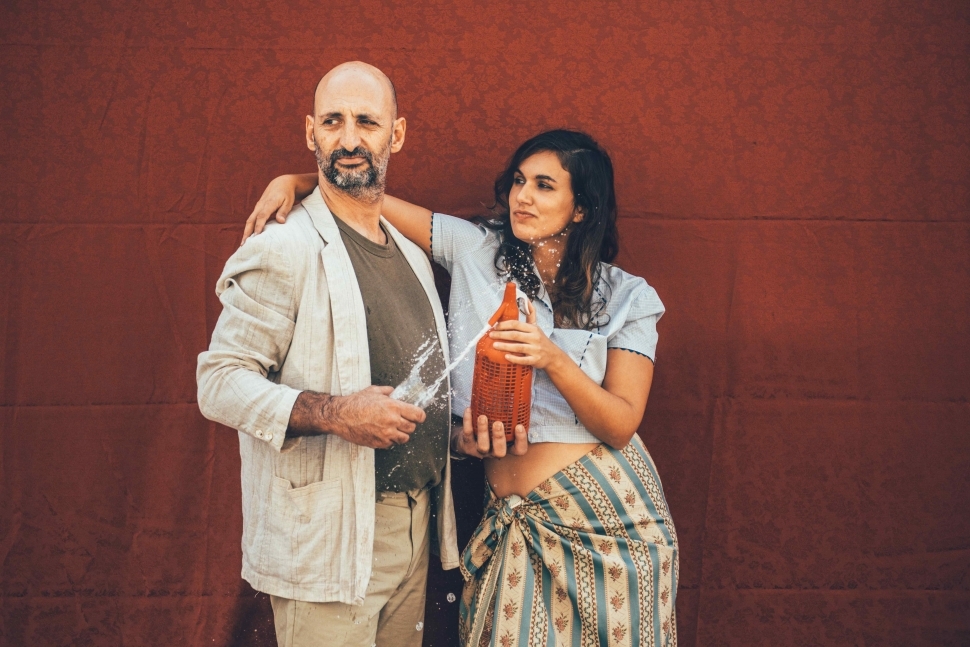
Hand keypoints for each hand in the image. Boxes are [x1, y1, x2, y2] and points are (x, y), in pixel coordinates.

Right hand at [241, 174, 300, 243]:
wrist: (281, 183)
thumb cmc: (287, 194)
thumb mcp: (288, 202)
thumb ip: (284, 212)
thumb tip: (280, 222)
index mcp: (268, 203)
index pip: (262, 216)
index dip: (258, 226)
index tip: (256, 236)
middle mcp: (260, 205)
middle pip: (251, 220)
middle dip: (247, 232)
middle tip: (244, 244)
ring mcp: (258, 206)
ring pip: (249, 220)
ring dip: (246, 231)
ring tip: (243, 243)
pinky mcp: (257, 208)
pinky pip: (251, 219)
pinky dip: (249, 227)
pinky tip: (248, 236)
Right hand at [289, 386, 425, 448]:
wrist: (340, 416)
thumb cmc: (355, 403)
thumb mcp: (373, 391)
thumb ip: (387, 391)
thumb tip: (394, 391)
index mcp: (393, 407)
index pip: (418, 415)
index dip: (419, 416)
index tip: (418, 416)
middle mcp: (392, 421)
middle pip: (412, 428)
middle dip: (409, 424)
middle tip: (403, 421)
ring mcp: (386, 434)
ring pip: (404, 438)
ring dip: (401, 434)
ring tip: (394, 429)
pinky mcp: (378, 443)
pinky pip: (391, 444)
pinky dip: (390, 440)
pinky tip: (384, 433)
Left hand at [452, 407, 527, 458]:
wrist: (468, 439)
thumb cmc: (490, 428)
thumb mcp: (501, 424)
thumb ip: (509, 415)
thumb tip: (517, 392)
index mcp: (507, 447)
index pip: (519, 449)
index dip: (521, 440)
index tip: (519, 426)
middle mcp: (494, 451)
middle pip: (499, 452)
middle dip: (499, 437)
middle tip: (498, 423)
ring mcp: (480, 451)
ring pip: (482, 446)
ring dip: (483, 431)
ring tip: (482, 417)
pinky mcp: (467, 446)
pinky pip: (467, 435)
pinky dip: (467, 422)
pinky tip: (469, 410)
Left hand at [489, 300, 564, 370]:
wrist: (553, 356)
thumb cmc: (541, 340)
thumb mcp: (536, 326)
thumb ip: (531, 313)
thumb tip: (526, 299)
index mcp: (533, 329)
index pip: (516, 324)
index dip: (504, 325)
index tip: (495, 326)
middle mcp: (534, 338)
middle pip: (515, 335)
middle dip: (501, 334)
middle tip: (491, 335)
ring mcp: (535, 350)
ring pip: (518, 347)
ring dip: (505, 346)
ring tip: (494, 345)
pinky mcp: (535, 360)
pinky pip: (523, 360)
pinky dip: (514, 358)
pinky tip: (506, 356)